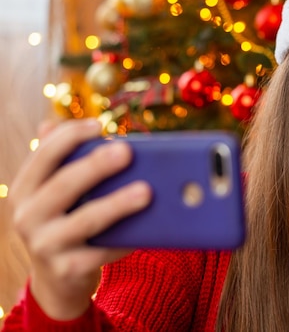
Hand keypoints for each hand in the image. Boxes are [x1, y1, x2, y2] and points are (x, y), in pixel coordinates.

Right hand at [9, 119, 151, 319]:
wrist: (58, 278)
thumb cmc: (67, 220)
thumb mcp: (57, 192)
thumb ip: (68, 161)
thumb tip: (87, 128)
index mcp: (25, 189)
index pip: (43, 155)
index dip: (69, 137)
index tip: (98, 124)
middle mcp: (28, 217)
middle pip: (64, 186)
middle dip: (96, 166)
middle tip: (127, 151)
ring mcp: (45, 246)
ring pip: (86, 221)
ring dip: (117, 204)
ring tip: (146, 191)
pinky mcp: (67, 270)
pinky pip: (103, 252)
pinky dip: (126, 240)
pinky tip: (149, 228)